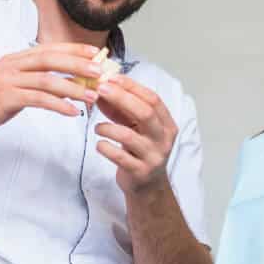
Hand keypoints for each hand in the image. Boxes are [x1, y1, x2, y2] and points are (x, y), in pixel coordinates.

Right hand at [0, 43, 101, 144]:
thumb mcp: (12, 86)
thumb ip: (34, 81)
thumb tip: (65, 82)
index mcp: (14, 59)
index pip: (49, 49)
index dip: (74, 50)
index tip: (96, 53)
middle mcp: (10, 65)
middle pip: (51, 60)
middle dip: (78, 64)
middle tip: (101, 72)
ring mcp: (6, 81)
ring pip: (47, 81)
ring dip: (73, 88)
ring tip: (93, 97)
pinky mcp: (4, 98)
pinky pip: (37, 100)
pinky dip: (58, 105)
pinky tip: (72, 112)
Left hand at [94, 75, 178, 194]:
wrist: (147, 186)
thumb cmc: (139, 150)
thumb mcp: (133, 127)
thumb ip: (119, 109)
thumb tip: (98, 88)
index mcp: (165, 124)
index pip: (152, 99)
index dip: (132, 86)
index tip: (112, 77)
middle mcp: (163, 139)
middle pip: (145, 113)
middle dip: (121, 98)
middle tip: (100, 90)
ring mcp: (153, 156)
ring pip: (129, 136)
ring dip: (108, 128)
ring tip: (97, 128)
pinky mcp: (140, 172)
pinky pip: (120, 157)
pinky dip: (105, 148)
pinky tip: (99, 144)